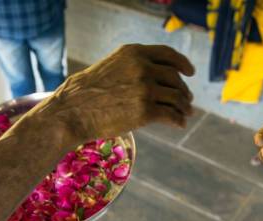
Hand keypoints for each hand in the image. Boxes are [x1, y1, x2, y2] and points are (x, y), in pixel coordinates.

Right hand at [38, 44, 194, 141]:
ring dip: (184, 106)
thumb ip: (133, 68)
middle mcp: (142, 68)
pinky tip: (179, 124)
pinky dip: (178, 119)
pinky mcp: (146, 111)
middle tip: (187, 100)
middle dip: (183, 90)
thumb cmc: (87, 93)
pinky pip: (171, 114)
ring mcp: (145, 89)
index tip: (190, 72)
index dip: (182, 63)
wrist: (72, 111)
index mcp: (134, 53)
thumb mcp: (111, 68)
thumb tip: (157, 81)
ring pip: (176, 96)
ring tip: (186, 113)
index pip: (167, 54)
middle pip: (174, 78)